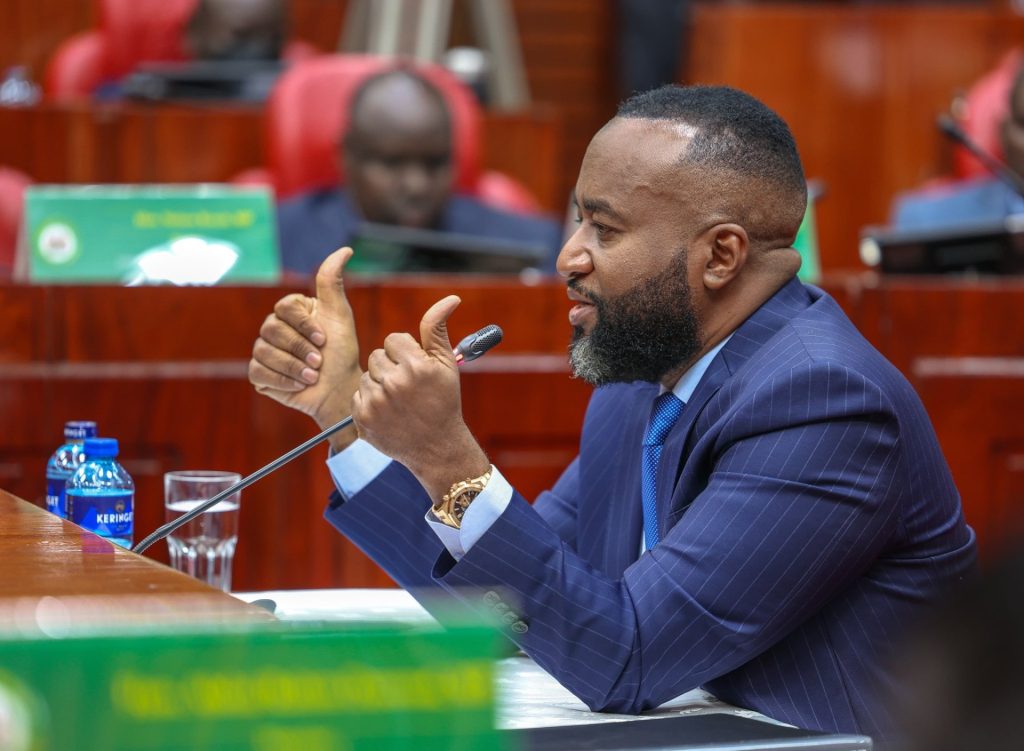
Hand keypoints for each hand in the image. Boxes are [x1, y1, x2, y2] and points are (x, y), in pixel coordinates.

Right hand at [249, 247, 362, 449]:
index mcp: (291, 312)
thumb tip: (346, 249)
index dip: (304, 326)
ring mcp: (264, 351)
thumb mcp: (339, 315)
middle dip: (300, 348)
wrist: (339, 390)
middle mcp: (274, 328)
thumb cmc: (341, 353)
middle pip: (271, 329)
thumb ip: (333, 282)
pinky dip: (282, 380)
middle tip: (319, 361)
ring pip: (264, 351)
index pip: (283, 308)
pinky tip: (300, 385)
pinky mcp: (259, 374)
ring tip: (313, 375)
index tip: (324, 340)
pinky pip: (258, 371)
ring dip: (294, 366)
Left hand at [351, 295, 489, 500]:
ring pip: (367, 376)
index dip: (405, 353)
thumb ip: (438, 329)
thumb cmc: (444, 401)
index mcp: (416, 366)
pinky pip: (358, 395)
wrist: (437, 447)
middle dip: (391, 367)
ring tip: (399, 402)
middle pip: (377, 356)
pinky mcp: (363, 418)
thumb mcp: (446, 364)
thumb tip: (451, 298)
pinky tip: (388, 413)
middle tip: (408, 388)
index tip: (415, 369)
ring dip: (380, 385)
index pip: (393, 340)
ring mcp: (376, 402)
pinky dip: (370, 402)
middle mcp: (394, 383)